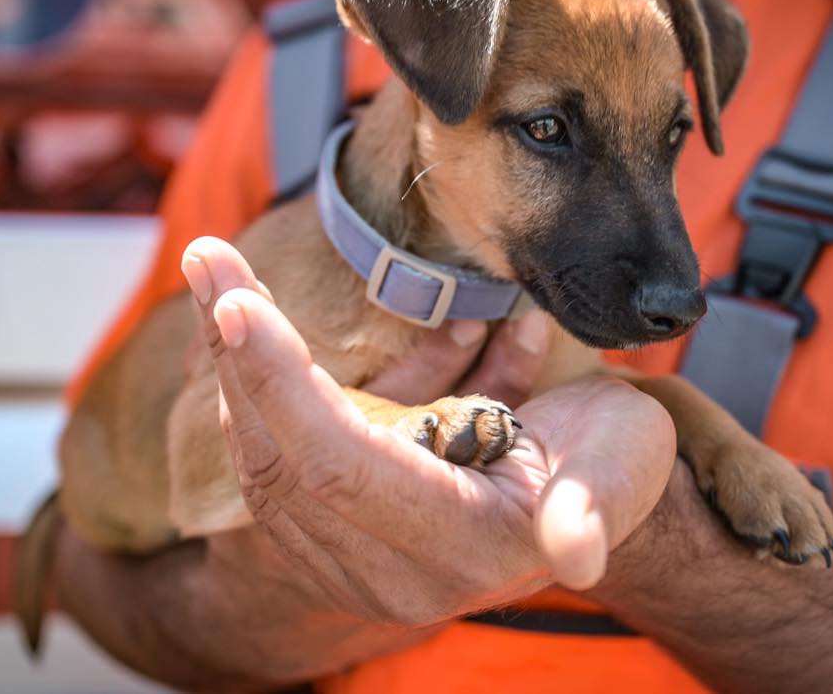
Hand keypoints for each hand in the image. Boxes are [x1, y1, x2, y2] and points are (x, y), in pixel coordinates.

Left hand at [181, 236, 676, 623]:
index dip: (285, 386)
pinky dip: (265, 386)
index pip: (342, 467)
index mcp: (465, 547)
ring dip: (238, 364)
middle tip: (209, 259)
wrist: (592, 491)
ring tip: (220, 279)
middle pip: (284, 462)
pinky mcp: (335, 540)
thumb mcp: (623, 464)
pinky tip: (267, 328)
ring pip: (266, 460)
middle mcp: (399, 573)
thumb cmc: (613, 460)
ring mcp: (359, 564)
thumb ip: (595, 504)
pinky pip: (276, 459)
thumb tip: (575, 551)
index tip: (239, 303)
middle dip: (239, 354)